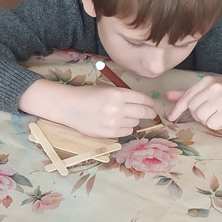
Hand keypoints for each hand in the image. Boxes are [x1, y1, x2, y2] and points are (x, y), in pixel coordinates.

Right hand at [19, 79, 158, 137]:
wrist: (69, 107)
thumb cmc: (87, 95)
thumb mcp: (106, 88)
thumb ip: (124, 95)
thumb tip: (143, 102)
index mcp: (117, 94)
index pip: (143, 99)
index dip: (150, 102)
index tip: (152, 104)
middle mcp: (118, 109)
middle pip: (144, 112)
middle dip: (150, 112)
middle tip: (150, 113)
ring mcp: (114, 123)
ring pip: (135, 123)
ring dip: (134, 119)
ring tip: (124, 116)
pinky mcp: (109, 134)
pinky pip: (127, 132)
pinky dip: (126, 127)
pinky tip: (118, 123)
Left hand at [166, 77, 221, 131]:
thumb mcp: (210, 93)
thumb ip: (190, 94)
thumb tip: (168, 95)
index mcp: (208, 81)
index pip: (187, 96)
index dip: (177, 109)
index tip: (170, 117)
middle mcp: (214, 87)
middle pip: (192, 108)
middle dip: (199, 115)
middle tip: (212, 114)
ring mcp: (221, 99)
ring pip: (200, 117)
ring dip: (208, 121)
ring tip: (219, 116)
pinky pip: (211, 124)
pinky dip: (217, 125)